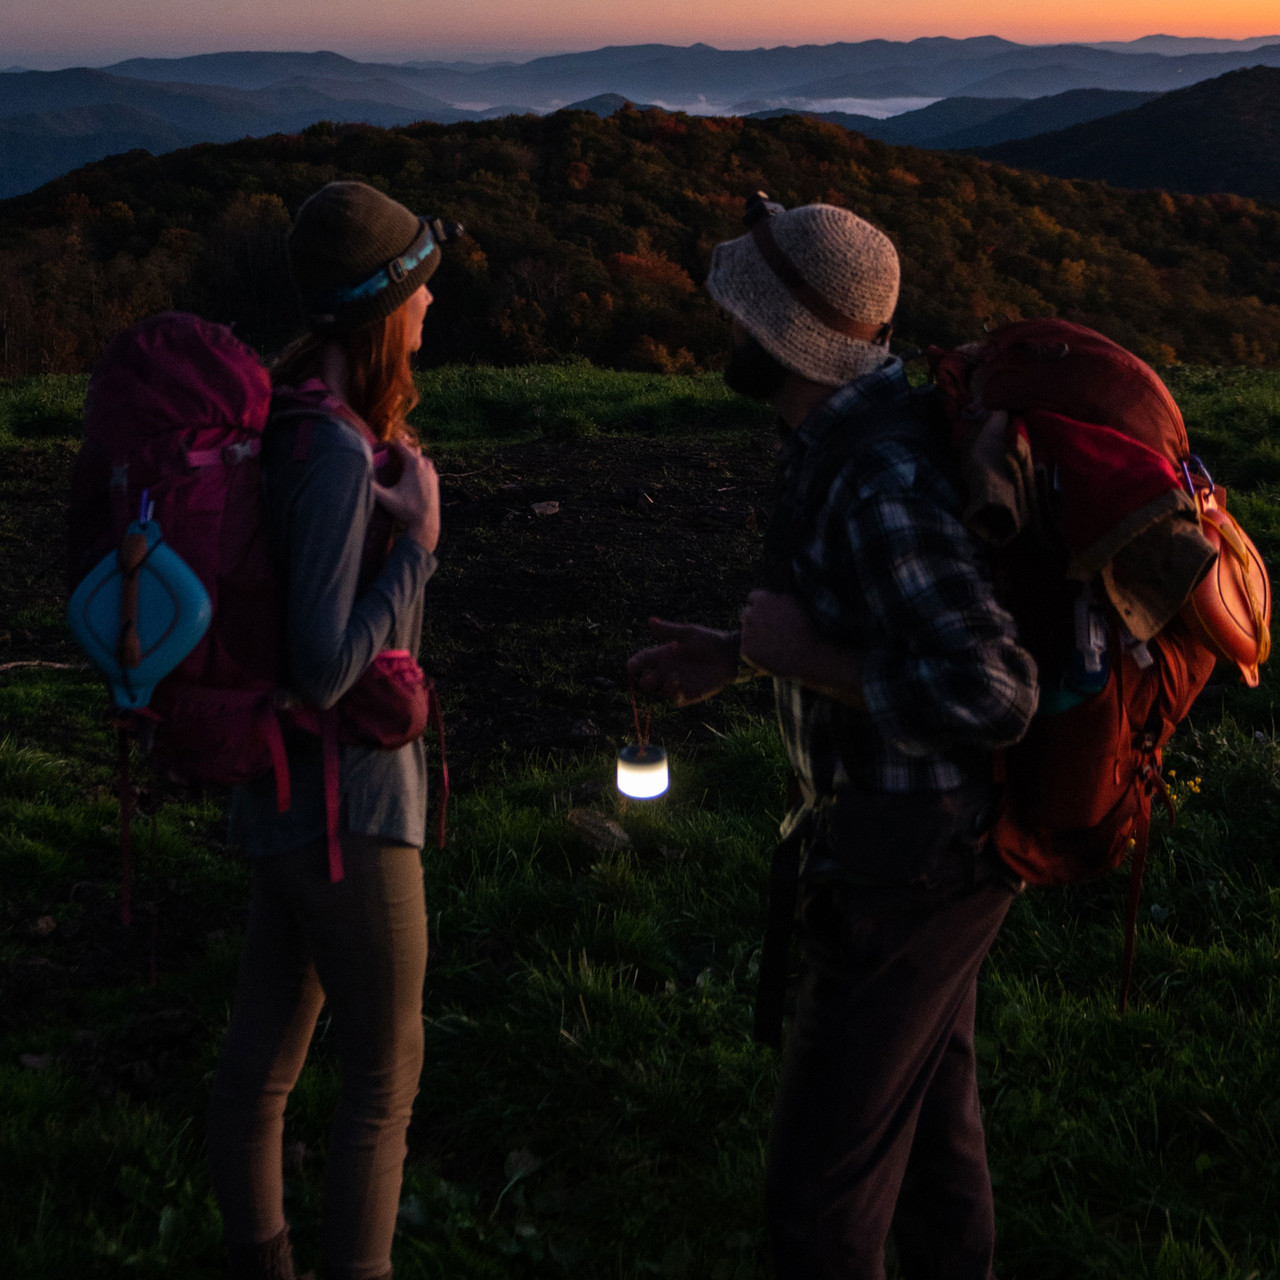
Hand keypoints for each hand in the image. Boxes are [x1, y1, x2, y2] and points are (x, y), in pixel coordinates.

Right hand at [371, 441, 439, 552]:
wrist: (426, 523)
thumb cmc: (405, 510)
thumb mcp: (385, 498)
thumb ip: (371, 486)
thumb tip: (356, 476)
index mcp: (414, 463)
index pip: (400, 445)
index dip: (388, 445)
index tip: (380, 449)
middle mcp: (425, 464)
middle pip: (410, 449)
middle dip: (398, 451)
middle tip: (385, 456)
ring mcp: (432, 471)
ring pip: (419, 456)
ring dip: (408, 458)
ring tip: (395, 463)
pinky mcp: (435, 479)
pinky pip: (425, 466)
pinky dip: (416, 466)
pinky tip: (407, 474)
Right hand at [627, 618, 739, 705]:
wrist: (730, 655)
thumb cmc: (710, 641)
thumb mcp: (688, 633)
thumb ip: (669, 630)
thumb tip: (650, 621)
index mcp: (663, 654)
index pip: (642, 660)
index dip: (634, 664)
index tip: (631, 666)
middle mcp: (667, 670)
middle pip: (645, 680)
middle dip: (643, 680)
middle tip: (649, 676)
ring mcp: (676, 684)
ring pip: (658, 691)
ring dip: (660, 686)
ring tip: (673, 677)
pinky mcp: (688, 694)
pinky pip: (675, 699)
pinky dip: (673, 694)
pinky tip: (679, 686)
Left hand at [740, 589, 865, 707]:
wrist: (806, 655)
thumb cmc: (804, 629)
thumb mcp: (794, 604)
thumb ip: (777, 598)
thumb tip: (770, 597)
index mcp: (763, 600)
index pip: (753, 598)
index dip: (760, 606)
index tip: (767, 614)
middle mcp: (751, 614)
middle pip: (746, 614)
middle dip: (754, 619)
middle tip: (768, 630)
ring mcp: (746, 633)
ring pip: (746, 632)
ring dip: (754, 636)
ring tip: (773, 644)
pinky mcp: (745, 650)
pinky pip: (747, 649)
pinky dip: (755, 652)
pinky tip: (769, 654)